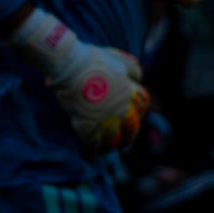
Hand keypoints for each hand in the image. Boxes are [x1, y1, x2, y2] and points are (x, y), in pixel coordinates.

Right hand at [9, 8, 151, 155]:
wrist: (71, 66)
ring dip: (111, 147)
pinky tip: (89, 154)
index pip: (142, 106)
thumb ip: (132, 68)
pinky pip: (93, 145)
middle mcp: (121, 109)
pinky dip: (92, 151)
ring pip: (114, 140)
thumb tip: (138, 76)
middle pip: (132, 128)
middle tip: (123, 141)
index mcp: (129, 92)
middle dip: (129, 136)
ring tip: (106, 149)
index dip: (139, 112)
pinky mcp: (88, 127)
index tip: (133, 115)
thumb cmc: (93, 60)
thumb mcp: (119, 59)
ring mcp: (105, 119)